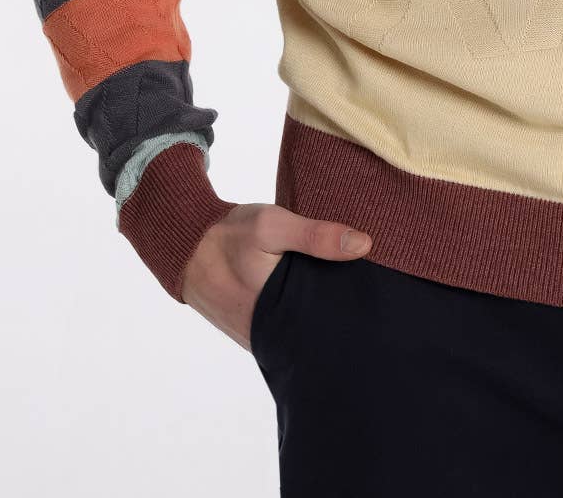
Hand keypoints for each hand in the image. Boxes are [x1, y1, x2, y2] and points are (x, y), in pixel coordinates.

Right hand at [180, 203, 373, 349]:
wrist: (185, 244)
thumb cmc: (229, 234)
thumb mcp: (272, 225)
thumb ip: (316, 236)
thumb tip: (365, 245)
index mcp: (277, 315)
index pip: (327, 328)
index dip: (352, 318)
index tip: (377, 304)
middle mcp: (268, 336)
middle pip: (316, 334)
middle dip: (339, 320)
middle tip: (370, 302)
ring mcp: (259, 338)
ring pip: (301, 334)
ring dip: (319, 320)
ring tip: (351, 303)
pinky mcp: (254, 331)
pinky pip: (285, 330)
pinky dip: (300, 318)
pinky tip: (319, 301)